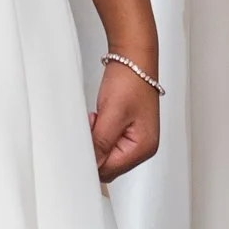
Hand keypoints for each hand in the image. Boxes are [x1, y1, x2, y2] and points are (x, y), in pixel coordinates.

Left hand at [92, 58, 160, 184]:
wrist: (133, 58)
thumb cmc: (130, 81)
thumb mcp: (112, 114)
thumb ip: (101, 143)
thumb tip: (90, 165)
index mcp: (143, 148)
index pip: (109, 170)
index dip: (92, 157)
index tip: (85, 138)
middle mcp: (142, 148)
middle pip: (108, 166)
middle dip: (94, 148)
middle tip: (93, 125)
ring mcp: (135, 140)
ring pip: (106, 154)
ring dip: (96, 139)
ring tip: (98, 117)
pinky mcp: (127, 131)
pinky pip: (107, 143)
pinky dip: (98, 133)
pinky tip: (100, 118)